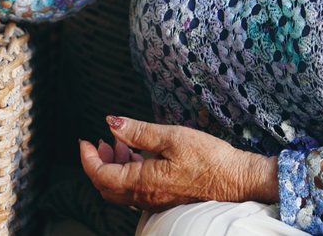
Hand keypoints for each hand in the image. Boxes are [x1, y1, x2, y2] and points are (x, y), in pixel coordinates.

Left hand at [77, 115, 277, 209]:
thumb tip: (112, 122)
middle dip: (98, 163)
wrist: (237, 179)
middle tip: (100, 142)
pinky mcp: (166, 199)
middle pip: (107, 187)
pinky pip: (137, 191)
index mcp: (143, 182)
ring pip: (122, 190)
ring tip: (120, 144)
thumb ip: (138, 131)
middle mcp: (146, 196)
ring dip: (114, 167)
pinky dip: (130, 173)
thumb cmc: (209, 158)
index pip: (101, 175)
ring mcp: (156, 200)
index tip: (85, 141)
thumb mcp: (171, 136)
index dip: (88, 158)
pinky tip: (140, 156)